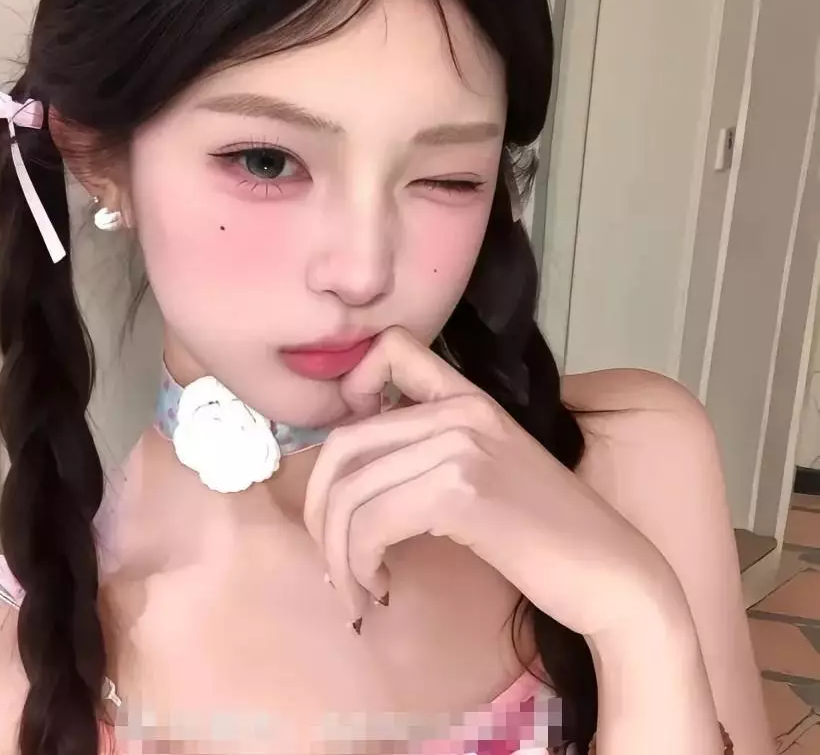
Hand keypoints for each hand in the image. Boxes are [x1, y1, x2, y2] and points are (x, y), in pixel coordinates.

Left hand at [302, 326, 682, 639]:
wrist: (614, 575)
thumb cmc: (547, 533)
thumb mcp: (487, 470)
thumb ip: (433, 449)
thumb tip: (350, 474)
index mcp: (468, 397)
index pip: (392, 348)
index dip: (352, 387)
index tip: (354, 455)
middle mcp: (462, 408)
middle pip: (345, 441)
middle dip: (320, 507)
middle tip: (333, 559)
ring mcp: (462, 445)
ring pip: (350, 491)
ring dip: (338, 553)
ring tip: (357, 587)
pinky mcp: (462, 491)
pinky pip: (372, 524)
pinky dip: (360, 565)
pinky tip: (381, 588)